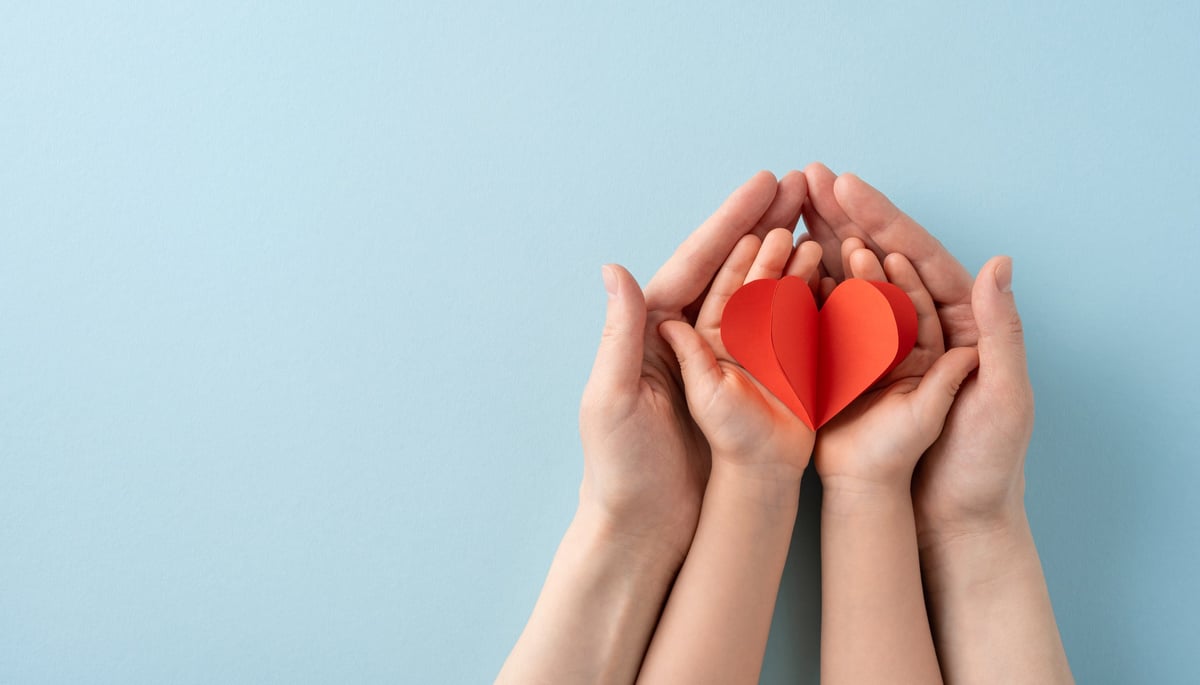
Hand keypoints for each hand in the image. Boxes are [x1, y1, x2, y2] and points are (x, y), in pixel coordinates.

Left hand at [637, 229, 822, 684]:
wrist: (650, 531)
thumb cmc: (621, 470)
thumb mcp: (610, 399)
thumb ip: (622, 335)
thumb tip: (617, 269)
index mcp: (654, 332)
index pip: (696, 262)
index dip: (732, 220)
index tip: (767, 181)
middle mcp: (690, 339)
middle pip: (735, 269)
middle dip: (769, 223)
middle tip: (806, 184)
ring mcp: (725, 364)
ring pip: (766, 297)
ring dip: (795, 257)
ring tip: (828, 220)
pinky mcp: (752, 392)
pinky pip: (784, 340)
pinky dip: (809, 307)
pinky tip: (836, 279)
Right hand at [801, 164, 1028, 537]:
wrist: (949, 519)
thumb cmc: (984, 463)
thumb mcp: (1003, 396)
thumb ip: (1000, 331)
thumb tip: (998, 263)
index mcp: (960, 320)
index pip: (917, 255)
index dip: (881, 218)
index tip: (844, 185)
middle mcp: (920, 322)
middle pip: (879, 256)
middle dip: (843, 215)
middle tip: (806, 175)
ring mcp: (883, 344)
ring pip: (848, 281)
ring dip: (818, 239)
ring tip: (785, 202)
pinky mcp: (854, 370)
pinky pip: (827, 321)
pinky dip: (803, 288)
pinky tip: (777, 259)